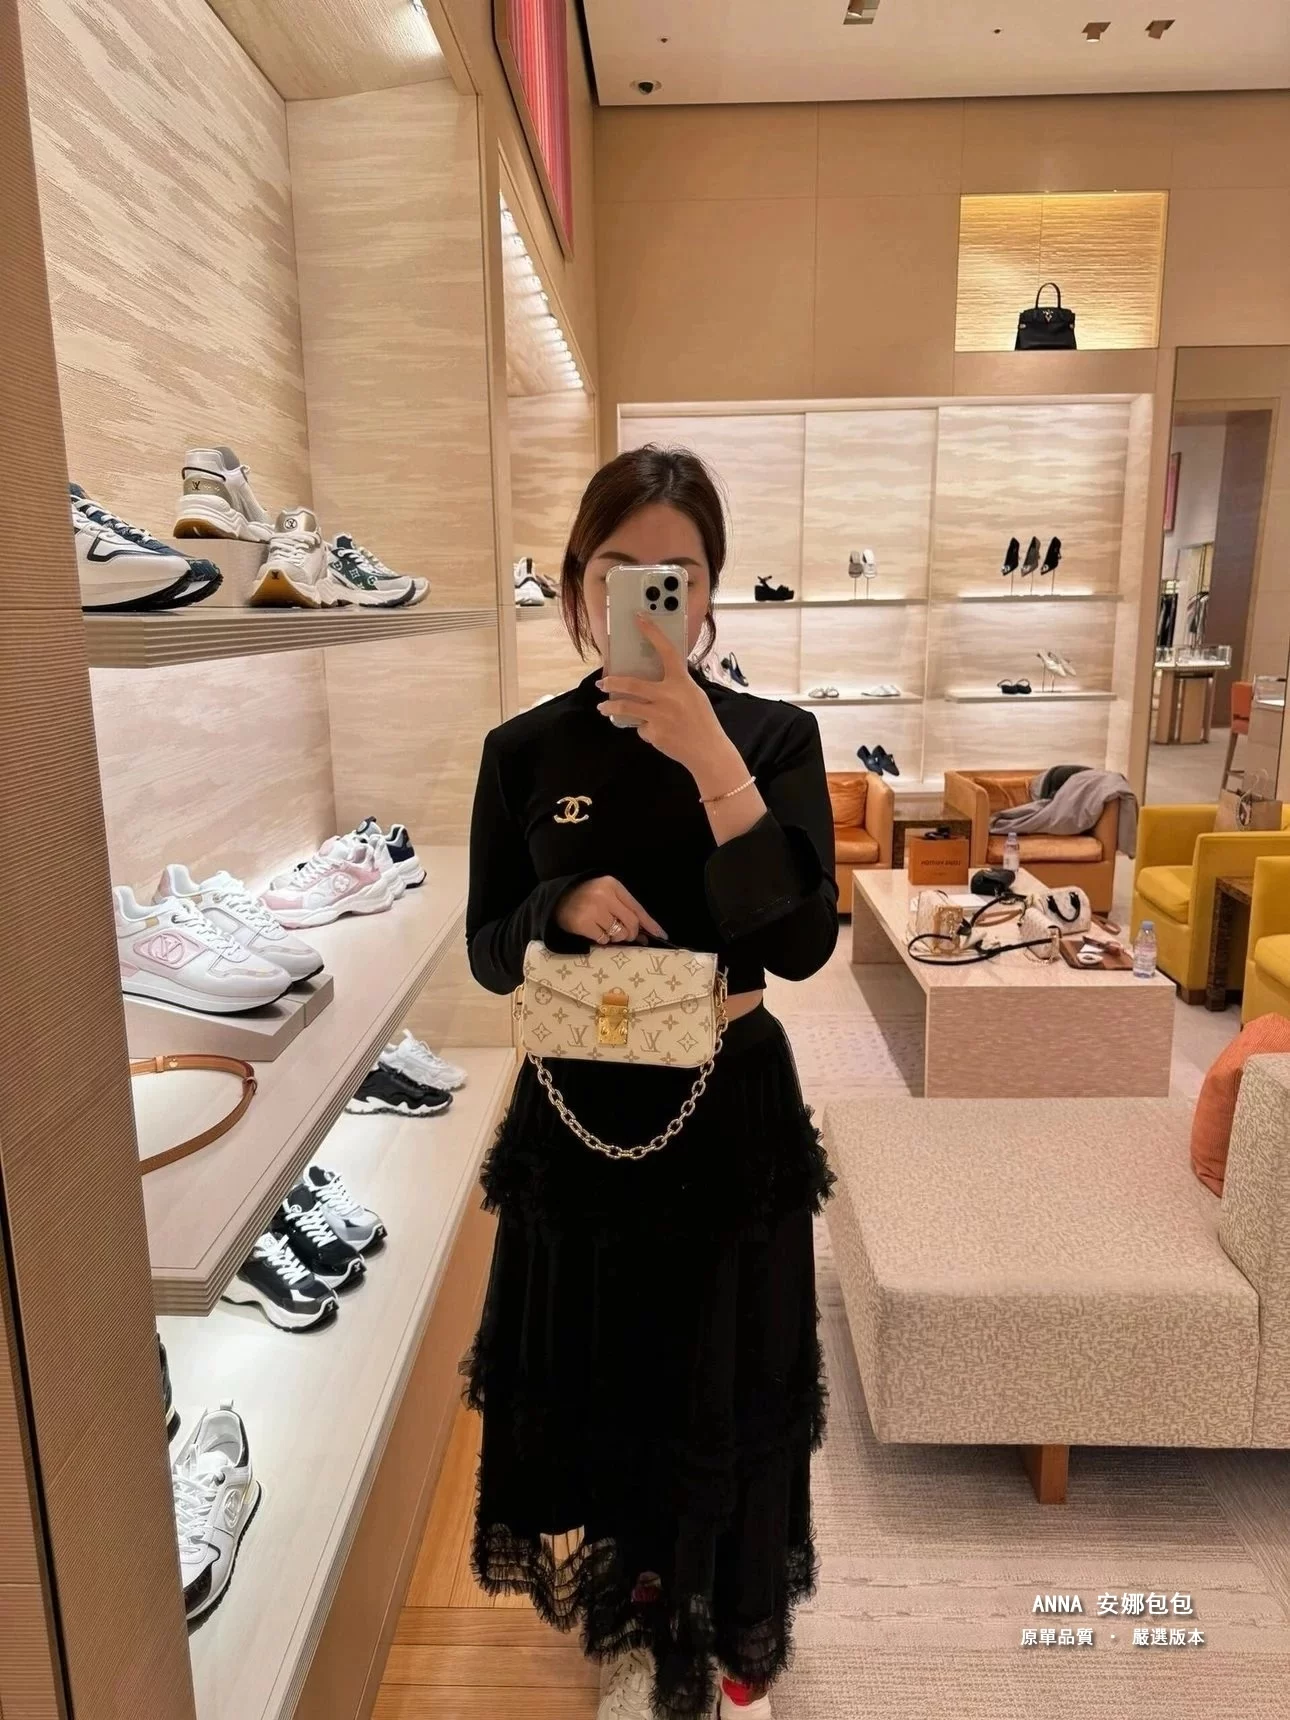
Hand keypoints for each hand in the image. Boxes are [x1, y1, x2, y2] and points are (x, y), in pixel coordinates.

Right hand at [554, 876, 666, 945]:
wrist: (556, 900)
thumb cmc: (587, 898)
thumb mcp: (607, 895)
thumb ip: (625, 910)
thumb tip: (646, 934)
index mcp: (613, 885)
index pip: (637, 907)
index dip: (650, 923)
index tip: (661, 935)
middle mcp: (604, 895)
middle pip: (631, 922)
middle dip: (632, 933)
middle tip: (627, 936)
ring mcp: (593, 909)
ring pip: (618, 933)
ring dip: (615, 937)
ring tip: (605, 929)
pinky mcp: (583, 923)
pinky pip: (603, 939)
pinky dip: (602, 939)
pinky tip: (594, 931)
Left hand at [597, 614, 727, 775]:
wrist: (708, 751)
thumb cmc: (702, 720)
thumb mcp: (693, 695)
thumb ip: (675, 685)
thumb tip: (653, 679)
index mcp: (682, 682)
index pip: (667, 651)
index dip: (652, 633)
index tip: (639, 619)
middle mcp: (669, 696)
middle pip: (632, 684)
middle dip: (612, 682)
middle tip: (602, 682)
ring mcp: (659, 715)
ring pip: (626, 707)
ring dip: (610, 706)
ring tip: (603, 707)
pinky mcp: (654, 733)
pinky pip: (641, 727)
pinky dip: (644, 728)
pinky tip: (655, 732)